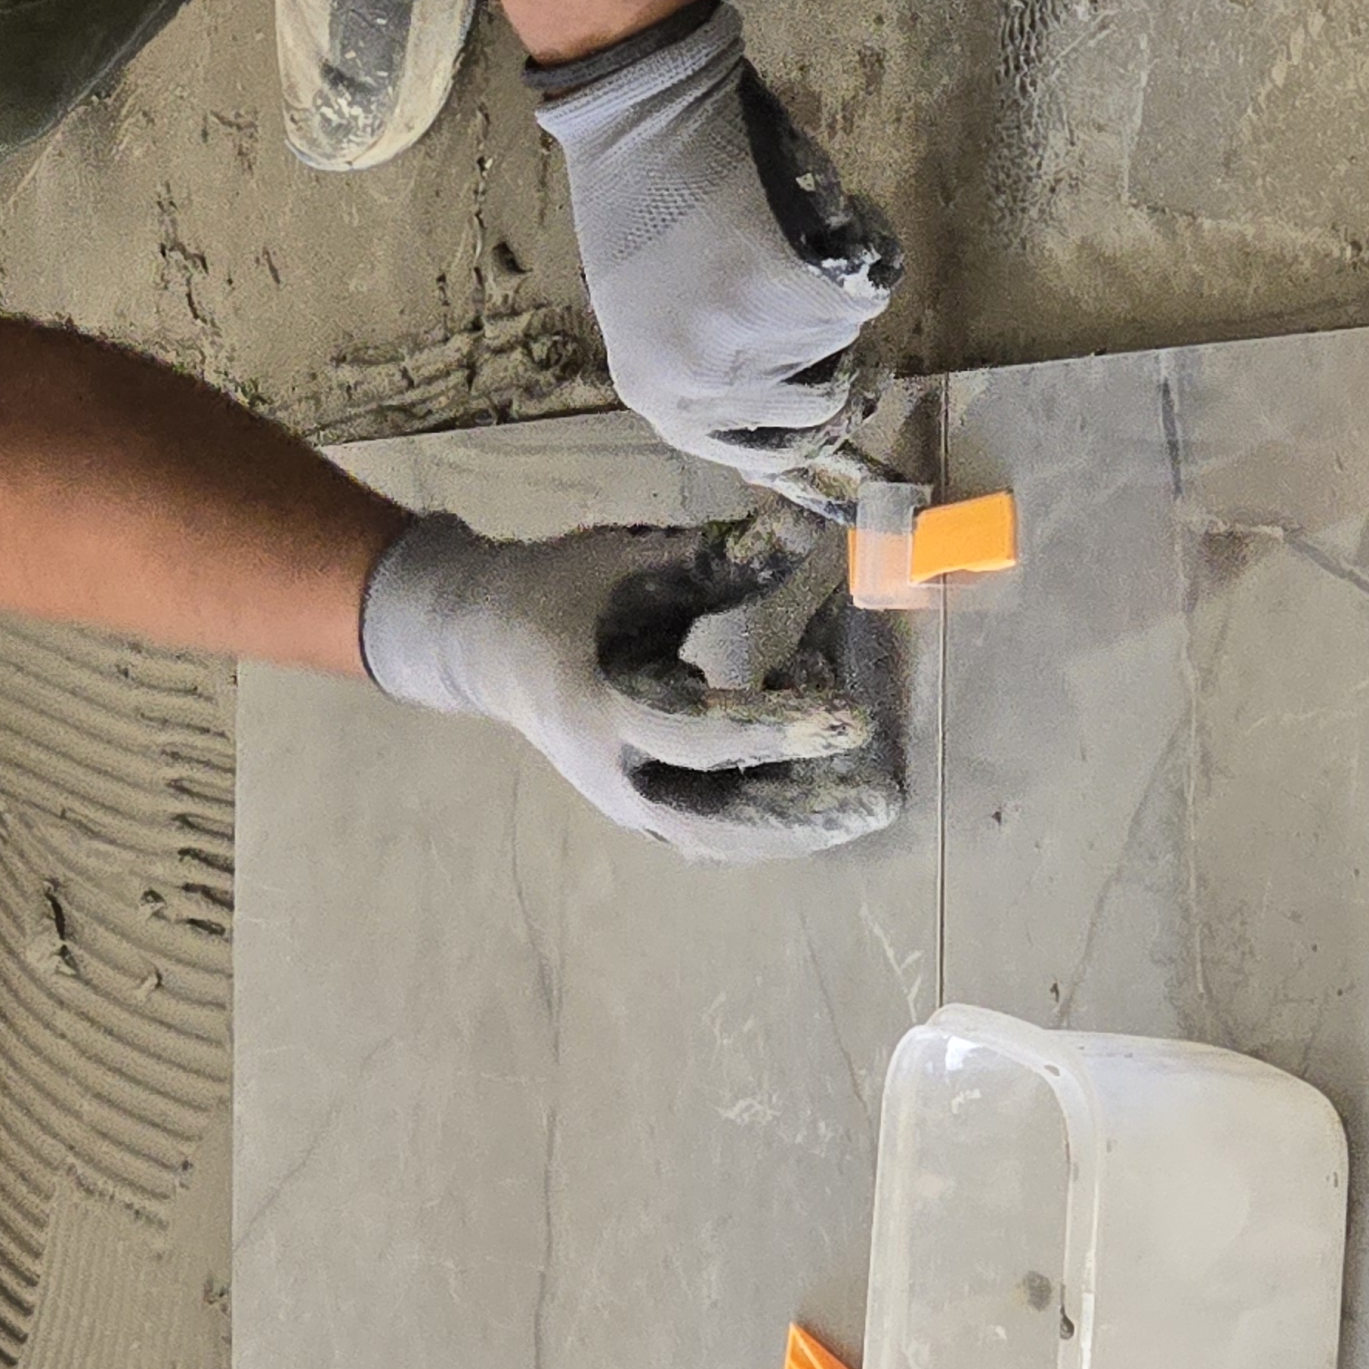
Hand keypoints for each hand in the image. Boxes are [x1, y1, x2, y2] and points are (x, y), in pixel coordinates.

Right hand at [358, 505, 901, 858]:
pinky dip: (771, 816)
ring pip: (727, 838)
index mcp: (607, 711)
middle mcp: (618, 778)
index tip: (854, 717)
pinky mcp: (645, 814)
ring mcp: (629, 806)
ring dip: (798, 819)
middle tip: (881, 798)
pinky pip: (718, 834)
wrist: (486, 643)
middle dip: (808, 814)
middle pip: (724, 823)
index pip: (707, 737)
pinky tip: (812, 772)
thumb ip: (723, 557)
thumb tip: (810, 529)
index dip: (783, 729)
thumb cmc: (564, 592)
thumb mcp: (637, 562)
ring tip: (861, 785)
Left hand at [531, 0, 900, 482]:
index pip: (755, 451)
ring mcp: (754, 346)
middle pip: (816, 400)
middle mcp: (708, 387)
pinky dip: (866, 240)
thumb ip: (706, 363)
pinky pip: (870, 284)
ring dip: (837, 285)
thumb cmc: (637, 197)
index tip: (836, 410)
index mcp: (661, 395)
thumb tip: (785, 398)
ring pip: (844, 333)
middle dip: (830, 349)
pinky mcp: (799, 297)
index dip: (801, 431)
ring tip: (792, 227)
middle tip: (824, 296)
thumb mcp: (651, 310)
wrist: (638, 120)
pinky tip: (830, 208)